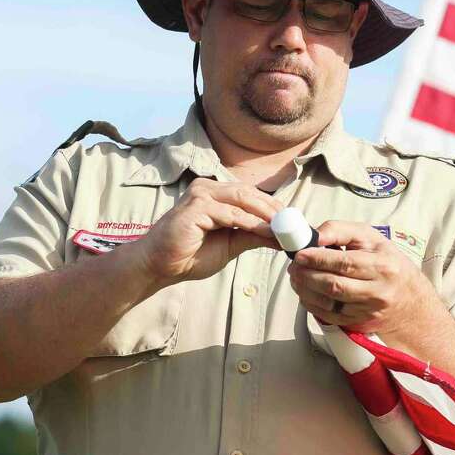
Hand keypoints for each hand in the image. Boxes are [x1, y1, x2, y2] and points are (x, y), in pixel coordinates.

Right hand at [130, 178, 282, 288]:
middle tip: (295, 224)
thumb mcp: (231, 244)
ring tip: (285, 229)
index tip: (295, 222)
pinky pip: (230, 214)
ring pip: (243, 200)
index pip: (252, 195)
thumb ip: (253, 236)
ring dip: (266, 215)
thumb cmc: (190, 254)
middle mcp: (209, 188)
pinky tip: (264, 233)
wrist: (159, 266)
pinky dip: (250, 224)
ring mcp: (200, 195)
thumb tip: (282, 236)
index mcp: (216, 193)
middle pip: (251, 193)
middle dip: (275, 210)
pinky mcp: (195, 207)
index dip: (275, 207)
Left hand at [288, 220, 444, 338]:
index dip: (319, 259)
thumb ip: (342, 231)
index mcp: (384, 266)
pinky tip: (306, 293)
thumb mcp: (373, 239)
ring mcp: (368, 311)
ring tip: (297, 277)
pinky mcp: (359, 323)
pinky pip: (329, 316)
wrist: (409, 300)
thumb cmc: (388, 263)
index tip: (300, 254)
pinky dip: (311, 304)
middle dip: (308, 275)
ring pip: (329, 302)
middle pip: (334, 285)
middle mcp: (378, 291)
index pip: (346, 263)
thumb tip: (315, 235)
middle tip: (294, 266)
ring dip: (305, 289)